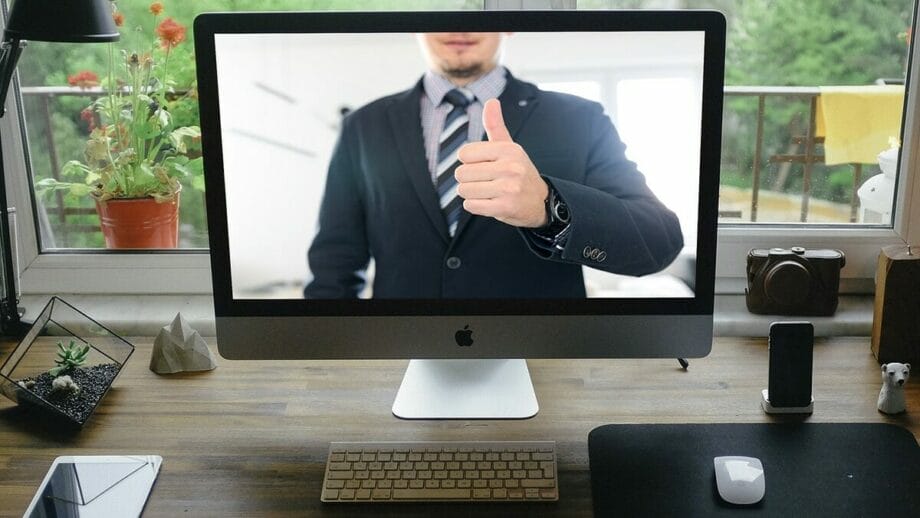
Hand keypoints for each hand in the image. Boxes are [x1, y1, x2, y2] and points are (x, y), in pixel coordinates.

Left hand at [455, 99, 548, 227]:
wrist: (540, 201)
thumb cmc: (519, 171)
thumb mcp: (509, 148)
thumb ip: (496, 125)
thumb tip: (491, 101)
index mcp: (508, 150)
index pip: (464, 153)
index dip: (469, 161)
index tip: (484, 165)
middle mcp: (510, 167)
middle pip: (461, 173)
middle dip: (468, 179)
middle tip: (486, 181)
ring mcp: (508, 188)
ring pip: (464, 190)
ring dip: (471, 193)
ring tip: (488, 192)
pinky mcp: (504, 207)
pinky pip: (470, 205)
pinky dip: (475, 206)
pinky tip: (489, 202)